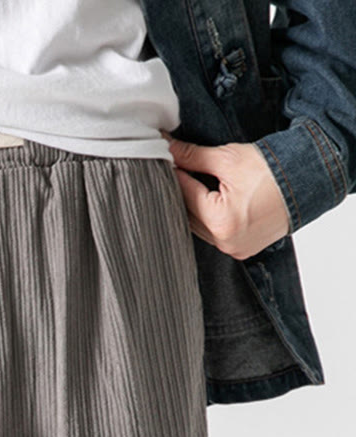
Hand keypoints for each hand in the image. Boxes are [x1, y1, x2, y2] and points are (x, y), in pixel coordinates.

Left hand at [160, 130, 290, 260]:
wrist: (309, 181)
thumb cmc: (275, 169)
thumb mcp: (229, 159)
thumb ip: (194, 156)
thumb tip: (168, 148)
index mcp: (220, 220)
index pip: (184, 194)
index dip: (174, 174)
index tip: (166, 160)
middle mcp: (225, 240)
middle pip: (188, 214)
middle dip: (182, 191)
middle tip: (177, 170)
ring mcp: (233, 248)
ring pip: (198, 227)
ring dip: (193, 207)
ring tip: (193, 185)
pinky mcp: (240, 249)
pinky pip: (213, 235)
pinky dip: (207, 220)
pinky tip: (207, 203)